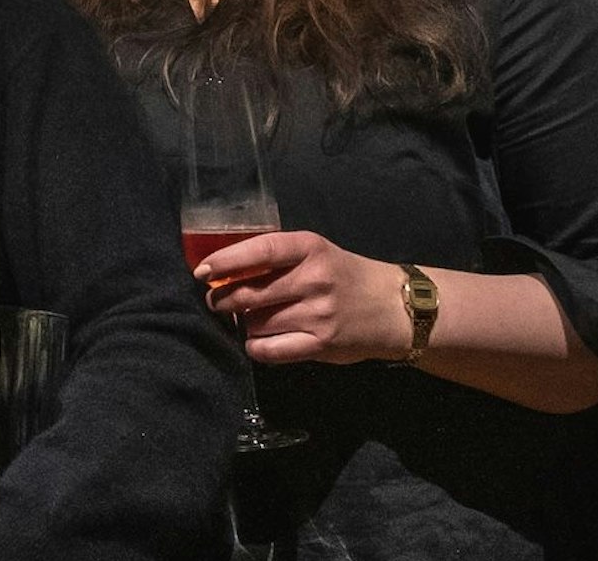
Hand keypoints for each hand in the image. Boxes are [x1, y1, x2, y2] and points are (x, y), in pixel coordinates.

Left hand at [196, 230, 408, 364]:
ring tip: (249, 319)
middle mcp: (314, 279)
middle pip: (250, 293)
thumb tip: (222, 271)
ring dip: (244, 323)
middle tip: (217, 302)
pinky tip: (258, 340)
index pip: (260, 251)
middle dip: (224, 299)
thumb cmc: (343, 275)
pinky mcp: (321, 344)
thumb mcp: (315, 253)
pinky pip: (270, 350)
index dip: (226, 262)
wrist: (395, 307)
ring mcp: (319, 313)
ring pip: (256, 322)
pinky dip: (256, 347)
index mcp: (309, 248)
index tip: (202, 271)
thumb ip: (275, 258)